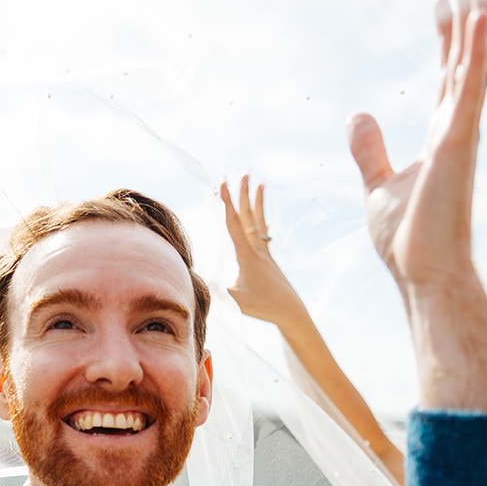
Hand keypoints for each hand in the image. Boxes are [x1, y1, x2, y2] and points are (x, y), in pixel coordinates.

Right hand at [219, 175, 305, 326]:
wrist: (291, 311)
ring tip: (260, 183)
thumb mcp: (236, 302)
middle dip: (244, 194)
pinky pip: (264, 234)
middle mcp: (258, 249)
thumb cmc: (264, 307)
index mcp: (247, 254)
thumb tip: (195, 281)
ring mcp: (265, 253)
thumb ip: (216, 291)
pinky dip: (262, 222)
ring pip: (259, 221)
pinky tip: (264, 219)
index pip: (234, 223)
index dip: (227, 203)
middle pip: (249, 215)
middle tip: (242, 174)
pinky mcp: (269, 260)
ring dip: (257, 202)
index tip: (223, 184)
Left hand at [347, 0, 486, 411]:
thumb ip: (369, 150)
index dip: (445, 32)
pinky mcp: (458, 144)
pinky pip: (470, 88)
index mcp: (440, 134)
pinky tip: (480, 17)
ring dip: (477, 15)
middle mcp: (456, 126)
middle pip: (463, 54)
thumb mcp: (378, 185)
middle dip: (466, 8)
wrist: (423, 275)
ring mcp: (461, 132)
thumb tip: (359, 114)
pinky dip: (476, 52)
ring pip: (473, 60)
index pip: (445, 71)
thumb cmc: (407, 240)